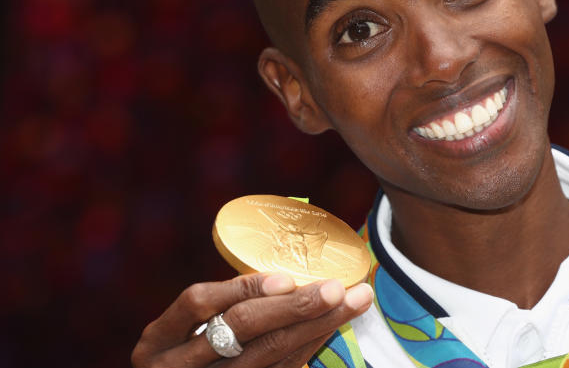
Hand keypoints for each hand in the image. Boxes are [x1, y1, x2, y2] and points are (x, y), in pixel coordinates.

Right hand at [132, 272, 373, 367]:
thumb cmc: (185, 357)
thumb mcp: (181, 335)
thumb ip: (219, 306)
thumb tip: (288, 268)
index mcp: (158, 342)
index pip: (198, 303)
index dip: (242, 288)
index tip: (287, 277)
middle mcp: (175, 367)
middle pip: (242, 330)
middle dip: (295, 305)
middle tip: (338, 286)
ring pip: (269, 354)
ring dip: (318, 325)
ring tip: (354, 301)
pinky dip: (310, 346)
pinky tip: (332, 326)